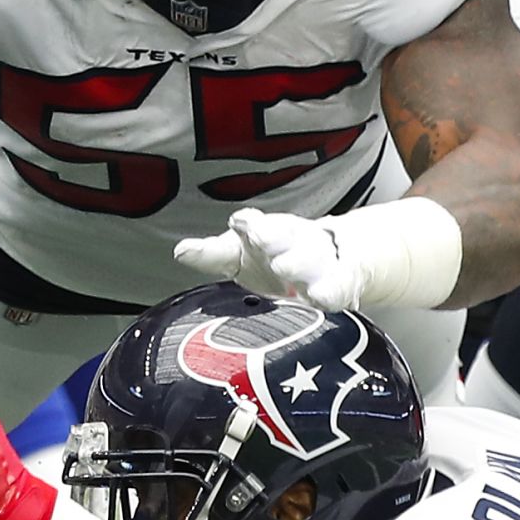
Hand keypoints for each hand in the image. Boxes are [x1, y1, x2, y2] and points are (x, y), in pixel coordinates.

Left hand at [175, 207, 360, 309]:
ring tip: (284, 266)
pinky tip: (319, 296)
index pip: (250, 225)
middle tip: (260, 238)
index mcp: (263, 231)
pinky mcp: (339, 282)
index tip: (238, 223)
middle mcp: (290, 241)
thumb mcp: (240, 254)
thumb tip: (180, 252)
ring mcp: (317, 261)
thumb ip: (211, 254)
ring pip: (309, 258)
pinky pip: (337, 286)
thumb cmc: (274, 256)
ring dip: (297, 260)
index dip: (246, 223)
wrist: (334, 259)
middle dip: (271, 235)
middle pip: (282, 236)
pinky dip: (329, 291)